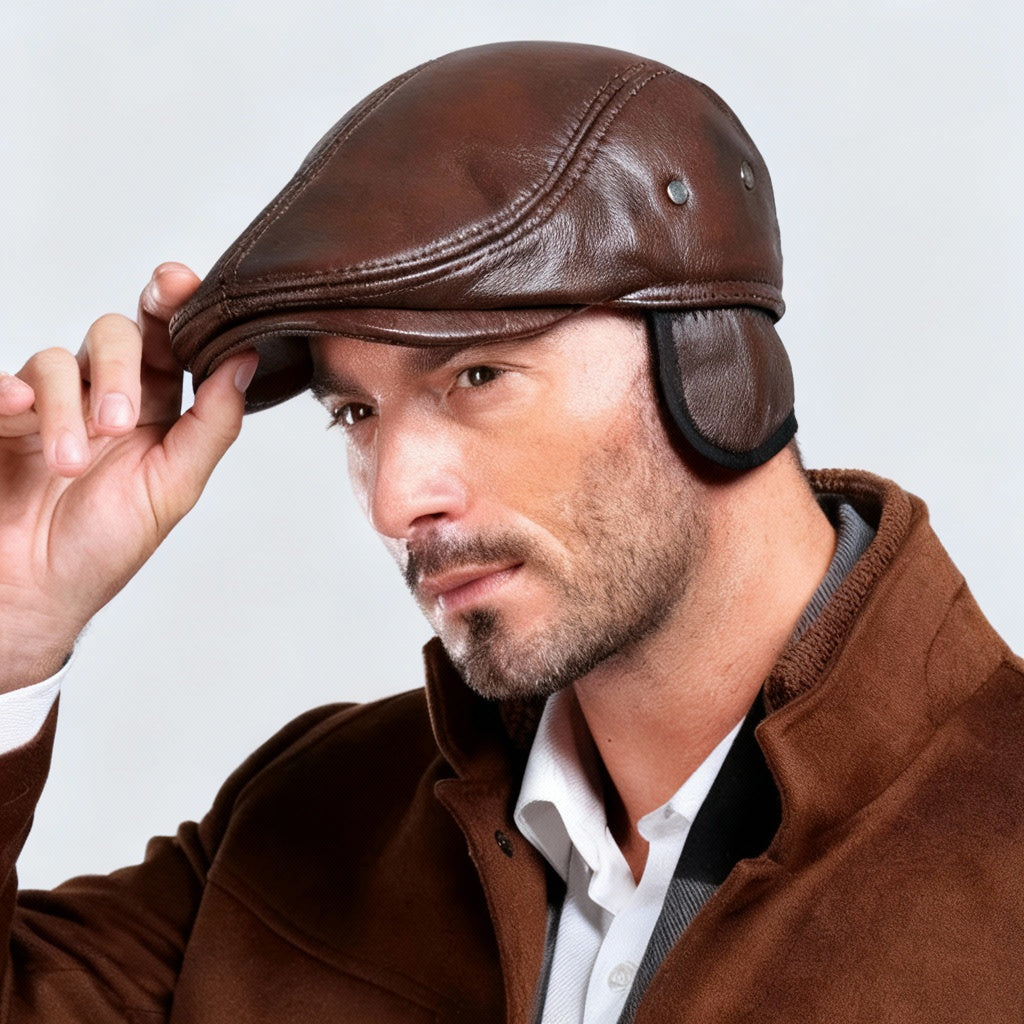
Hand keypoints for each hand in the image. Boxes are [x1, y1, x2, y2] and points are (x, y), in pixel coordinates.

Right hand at [0, 263, 257, 691]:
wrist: (31, 597)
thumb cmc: (103, 549)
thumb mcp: (173, 488)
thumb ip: (213, 423)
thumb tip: (246, 359)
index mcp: (153, 411)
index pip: (167, 342)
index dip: (174, 306)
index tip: (177, 283)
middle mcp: (99, 398)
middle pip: (114, 336)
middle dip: (117, 367)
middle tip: (118, 422)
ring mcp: (45, 406)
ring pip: (54, 360)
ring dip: (67, 407)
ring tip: (70, 465)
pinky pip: (0, 384)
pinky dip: (10, 391)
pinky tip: (18, 411)